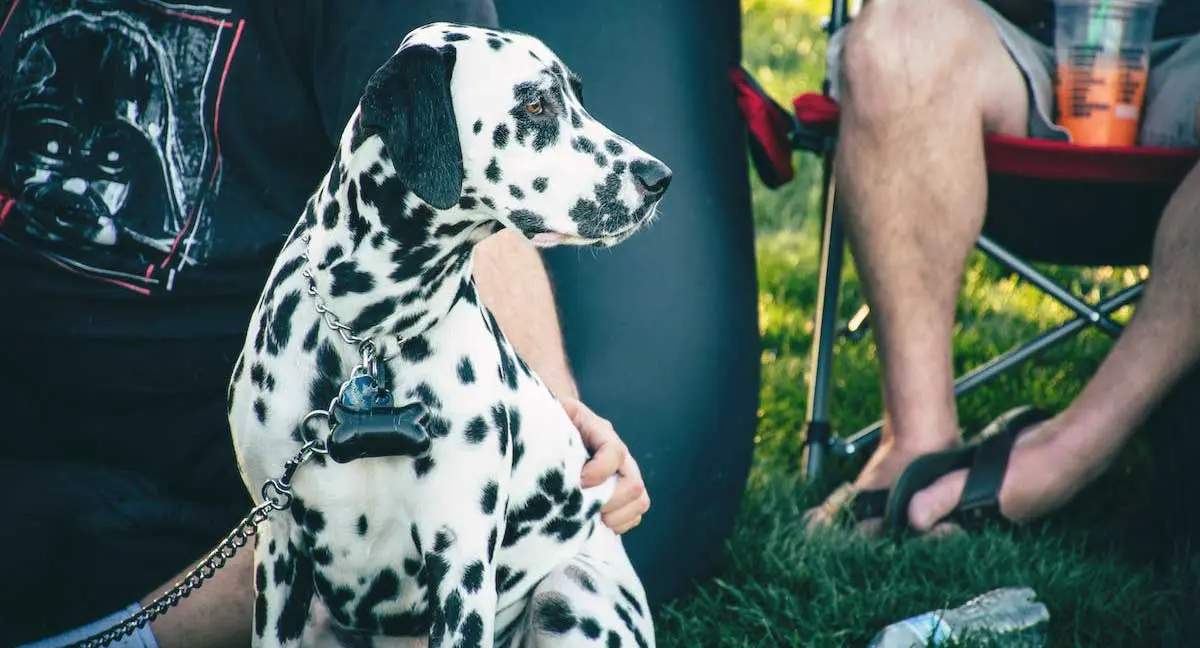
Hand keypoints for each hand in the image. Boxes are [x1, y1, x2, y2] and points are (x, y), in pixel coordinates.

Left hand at [560, 397, 649, 533]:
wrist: (560, 428)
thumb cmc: (554, 421)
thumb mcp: (553, 409)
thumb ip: (557, 408)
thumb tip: (561, 413)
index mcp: (601, 432)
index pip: (615, 452)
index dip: (600, 470)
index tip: (579, 481)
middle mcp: (619, 455)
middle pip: (633, 483)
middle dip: (609, 501)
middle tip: (582, 507)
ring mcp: (624, 475)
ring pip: (639, 500)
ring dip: (616, 516)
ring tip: (591, 518)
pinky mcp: (623, 494)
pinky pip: (635, 514)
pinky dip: (619, 524)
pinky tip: (596, 522)